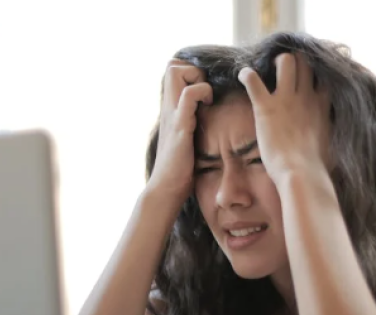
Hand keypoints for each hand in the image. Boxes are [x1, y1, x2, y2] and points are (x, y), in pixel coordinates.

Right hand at [147, 59, 212, 202]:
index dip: (191, 70)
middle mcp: (168, 107)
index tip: (206, 88)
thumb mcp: (186, 137)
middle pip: (172, 64)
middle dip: (193, 69)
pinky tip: (208, 107)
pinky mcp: (180, 126)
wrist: (167, 188)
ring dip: (197, 78)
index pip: (173, 70)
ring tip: (207, 98)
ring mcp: (172, 114)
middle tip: (206, 91)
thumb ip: (192, 123)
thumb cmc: (180, 168)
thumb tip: (208, 117)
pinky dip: (201, 93)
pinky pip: (188, 96)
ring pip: (176, 72)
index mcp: (171, 109)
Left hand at [237, 53, 330, 187]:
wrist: (301, 174)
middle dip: (295, 60)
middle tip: (284, 69)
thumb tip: (331, 138)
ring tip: (268, 70)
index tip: (308, 74)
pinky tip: (243, 76)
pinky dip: (246, 74)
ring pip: (285, 61)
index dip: (316, 70)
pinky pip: (253, 80)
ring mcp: (286, 100)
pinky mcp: (266, 107)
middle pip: (305, 61)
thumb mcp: (331, 144)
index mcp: (322, 105)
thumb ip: (329, 131)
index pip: (324, 75)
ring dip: (275, 62)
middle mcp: (306, 96)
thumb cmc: (317, 167)